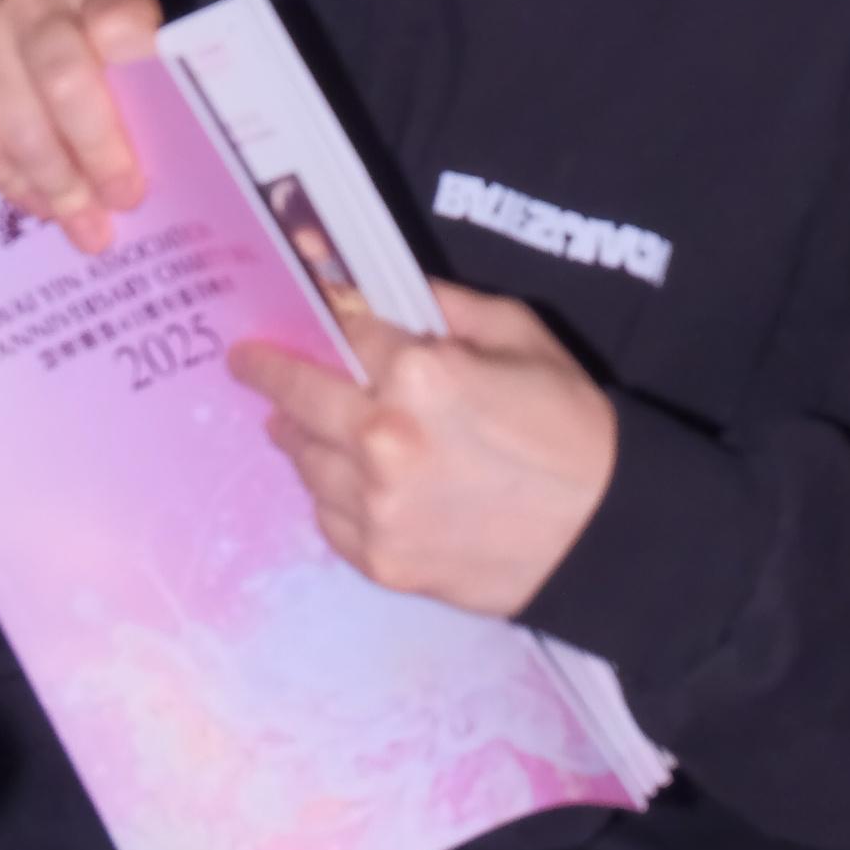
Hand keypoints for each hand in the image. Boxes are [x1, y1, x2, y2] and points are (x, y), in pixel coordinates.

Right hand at [0, 0, 164, 251]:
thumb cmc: (94, 80)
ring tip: (83, 223)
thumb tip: (181, 175)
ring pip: (17, 124)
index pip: (120, 17)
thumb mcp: (131, 74)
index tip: (159, 129)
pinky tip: (37, 203)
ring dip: (56, 186)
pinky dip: (9, 185)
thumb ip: (150, 102)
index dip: (139, 70)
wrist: (5, 66)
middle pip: (65, 79)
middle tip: (123, 202)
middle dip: (98, 154)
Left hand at [231, 284, 617, 614]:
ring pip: (308, 461)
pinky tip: (336, 479)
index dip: (328, 311)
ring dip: (294, 435)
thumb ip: (450, 306)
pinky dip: (327, 492)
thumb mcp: (522, 337)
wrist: (605, 534)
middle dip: (267, 373)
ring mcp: (375, 506)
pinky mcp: (380, 559)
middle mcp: (382, 438)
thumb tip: (391, 289)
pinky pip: (328, 518)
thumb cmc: (572, 424)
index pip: (351, 330)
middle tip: (245, 362)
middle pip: (302, 396)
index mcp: (419, 373)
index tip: (298, 303)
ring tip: (287, 424)